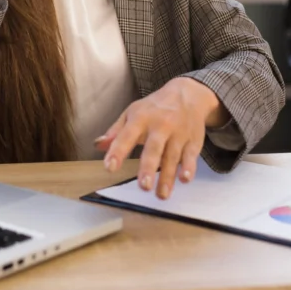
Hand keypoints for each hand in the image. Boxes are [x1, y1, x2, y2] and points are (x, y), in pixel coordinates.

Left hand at [95, 78, 226, 199]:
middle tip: (144, 186)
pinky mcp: (192, 141)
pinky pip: (191, 156)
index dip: (118, 151)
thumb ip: (116, 131)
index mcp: (141, 118)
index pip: (127, 136)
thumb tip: (98, 145)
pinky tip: (184, 179)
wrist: (188, 94)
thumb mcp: (132, 112)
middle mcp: (160, 126)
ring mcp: (178, 134)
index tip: (109, 167)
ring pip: (172, 157)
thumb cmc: (154, 107)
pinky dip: (189, 168)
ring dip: (168, 177)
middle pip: (154, 148)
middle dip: (149, 167)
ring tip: (161, 195)